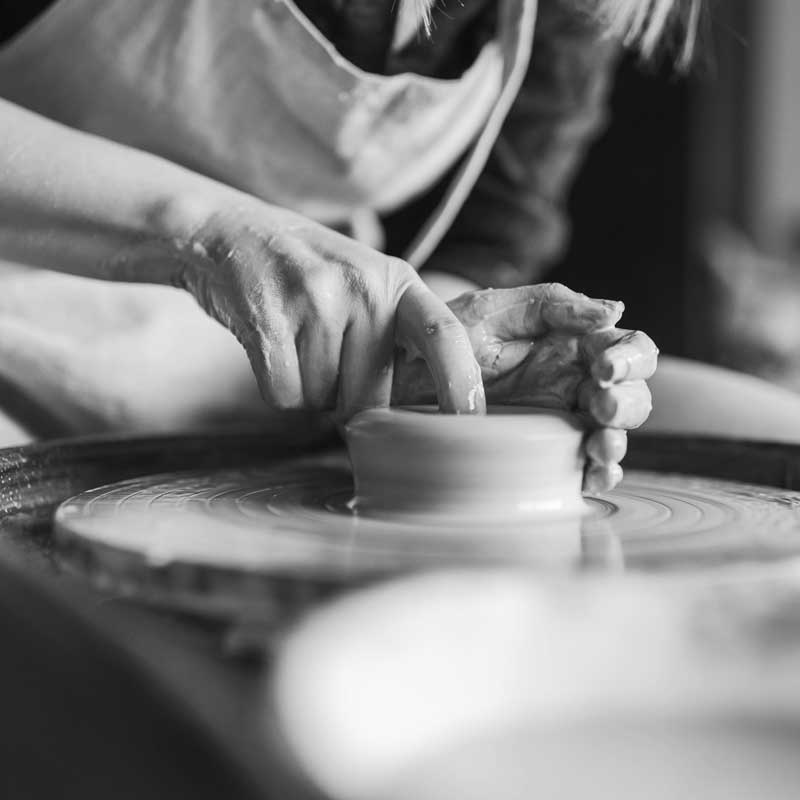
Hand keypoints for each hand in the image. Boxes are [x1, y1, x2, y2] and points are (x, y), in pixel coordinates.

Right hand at [174, 202, 484, 419]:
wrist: (228, 232)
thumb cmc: (306, 271)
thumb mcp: (366, 282)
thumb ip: (395, 332)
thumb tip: (413, 414)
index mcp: (396, 281)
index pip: (445, 333)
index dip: (461, 380)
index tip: (470, 420)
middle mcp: (362, 288)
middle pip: (370, 396)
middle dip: (347, 399)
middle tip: (324, 355)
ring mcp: (315, 301)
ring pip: (323, 400)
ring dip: (308, 389)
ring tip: (295, 340)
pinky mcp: (269, 321)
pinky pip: (285, 395)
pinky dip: (277, 387)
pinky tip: (271, 347)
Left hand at [393, 283, 657, 490]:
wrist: (402, 370)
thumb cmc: (447, 332)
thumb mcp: (495, 310)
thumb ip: (552, 305)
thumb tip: (614, 310)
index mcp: (572, 343)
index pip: (628, 349)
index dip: (631, 358)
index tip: (604, 367)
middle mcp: (574, 381)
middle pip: (631, 394)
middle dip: (628, 402)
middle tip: (602, 406)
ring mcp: (560, 418)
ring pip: (613, 432)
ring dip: (617, 440)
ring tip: (599, 445)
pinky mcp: (542, 450)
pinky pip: (582, 465)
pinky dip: (597, 473)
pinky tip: (590, 473)